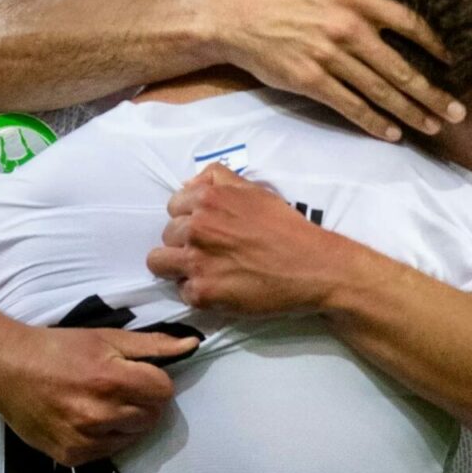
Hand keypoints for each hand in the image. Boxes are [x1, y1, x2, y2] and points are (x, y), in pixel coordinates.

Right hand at [0, 323, 198, 466]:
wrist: (6, 368)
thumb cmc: (57, 347)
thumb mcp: (105, 337)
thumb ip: (152, 345)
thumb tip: (192, 345)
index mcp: (111, 380)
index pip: (164, 391)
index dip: (155, 380)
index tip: (137, 374)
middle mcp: (100, 415)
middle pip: (152, 416)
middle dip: (143, 401)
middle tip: (119, 388)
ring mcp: (85, 440)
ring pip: (133, 436)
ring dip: (127, 421)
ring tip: (102, 403)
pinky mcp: (72, 457)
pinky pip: (108, 452)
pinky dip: (105, 438)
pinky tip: (86, 419)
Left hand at [147, 164, 368, 315]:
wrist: (313, 268)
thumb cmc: (286, 228)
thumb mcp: (254, 190)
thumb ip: (218, 180)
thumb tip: (187, 183)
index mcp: (207, 199)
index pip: (173, 207)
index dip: (189, 219)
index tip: (209, 230)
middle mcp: (197, 227)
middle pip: (166, 235)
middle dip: (185, 242)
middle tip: (214, 252)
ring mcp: (197, 261)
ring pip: (158, 262)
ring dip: (179, 267)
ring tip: (206, 270)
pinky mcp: (202, 292)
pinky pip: (181, 290)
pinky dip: (198, 292)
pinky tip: (221, 288)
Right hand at [213, 0, 462, 141]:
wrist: (235, 15)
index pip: (409, 23)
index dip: (435, 45)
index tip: (454, 62)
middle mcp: (349, 29)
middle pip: (401, 67)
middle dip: (431, 93)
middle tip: (458, 112)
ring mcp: (330, 57)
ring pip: (379, 91)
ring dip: (409, 112)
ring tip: (433, 126)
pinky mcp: (311, 80)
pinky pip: (349, 105)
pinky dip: (373, 121)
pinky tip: (392, 133)